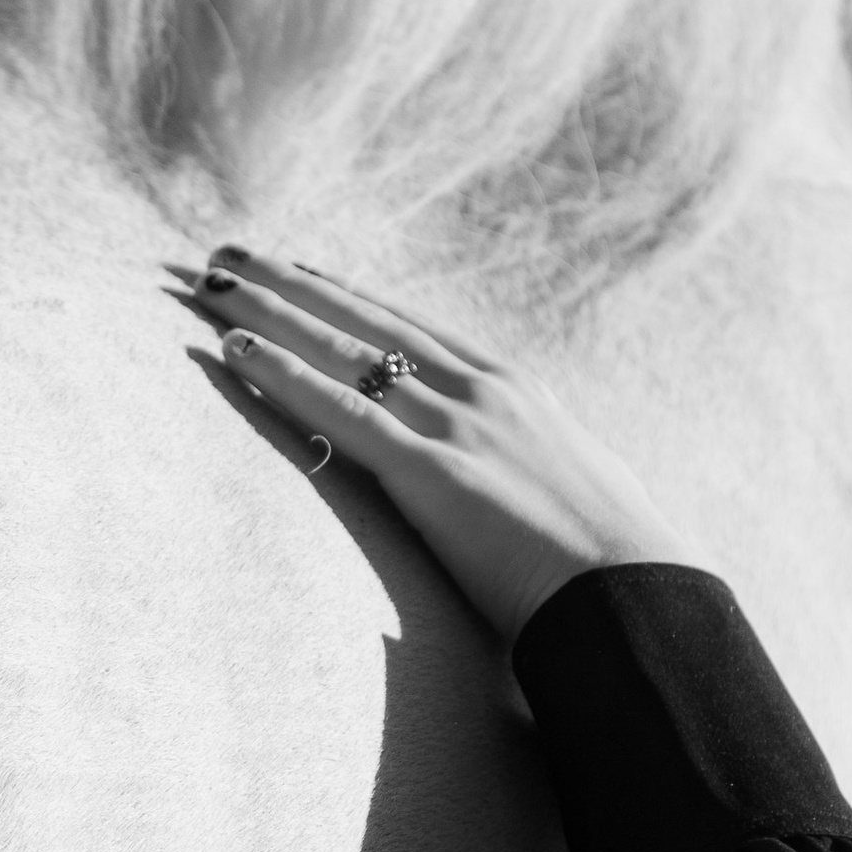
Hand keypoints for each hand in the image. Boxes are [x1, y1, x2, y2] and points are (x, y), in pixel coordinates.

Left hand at [182, 247, 696, 646]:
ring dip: (270, 312)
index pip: (414, 329)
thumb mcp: (576, 490)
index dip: (349, 299)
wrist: (639, 597)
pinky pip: (340, 412)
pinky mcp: (433, 474)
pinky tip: (233, 348)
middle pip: (367, 323)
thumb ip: (538, 466)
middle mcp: (481, 391)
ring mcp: (457, 427)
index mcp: (515, 391)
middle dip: (294, 284)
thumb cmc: (616, 565)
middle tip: (232, 253)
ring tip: (212, 282)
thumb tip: (535, 477)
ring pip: (342, 351)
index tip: (302, 273)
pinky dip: (280, 375)